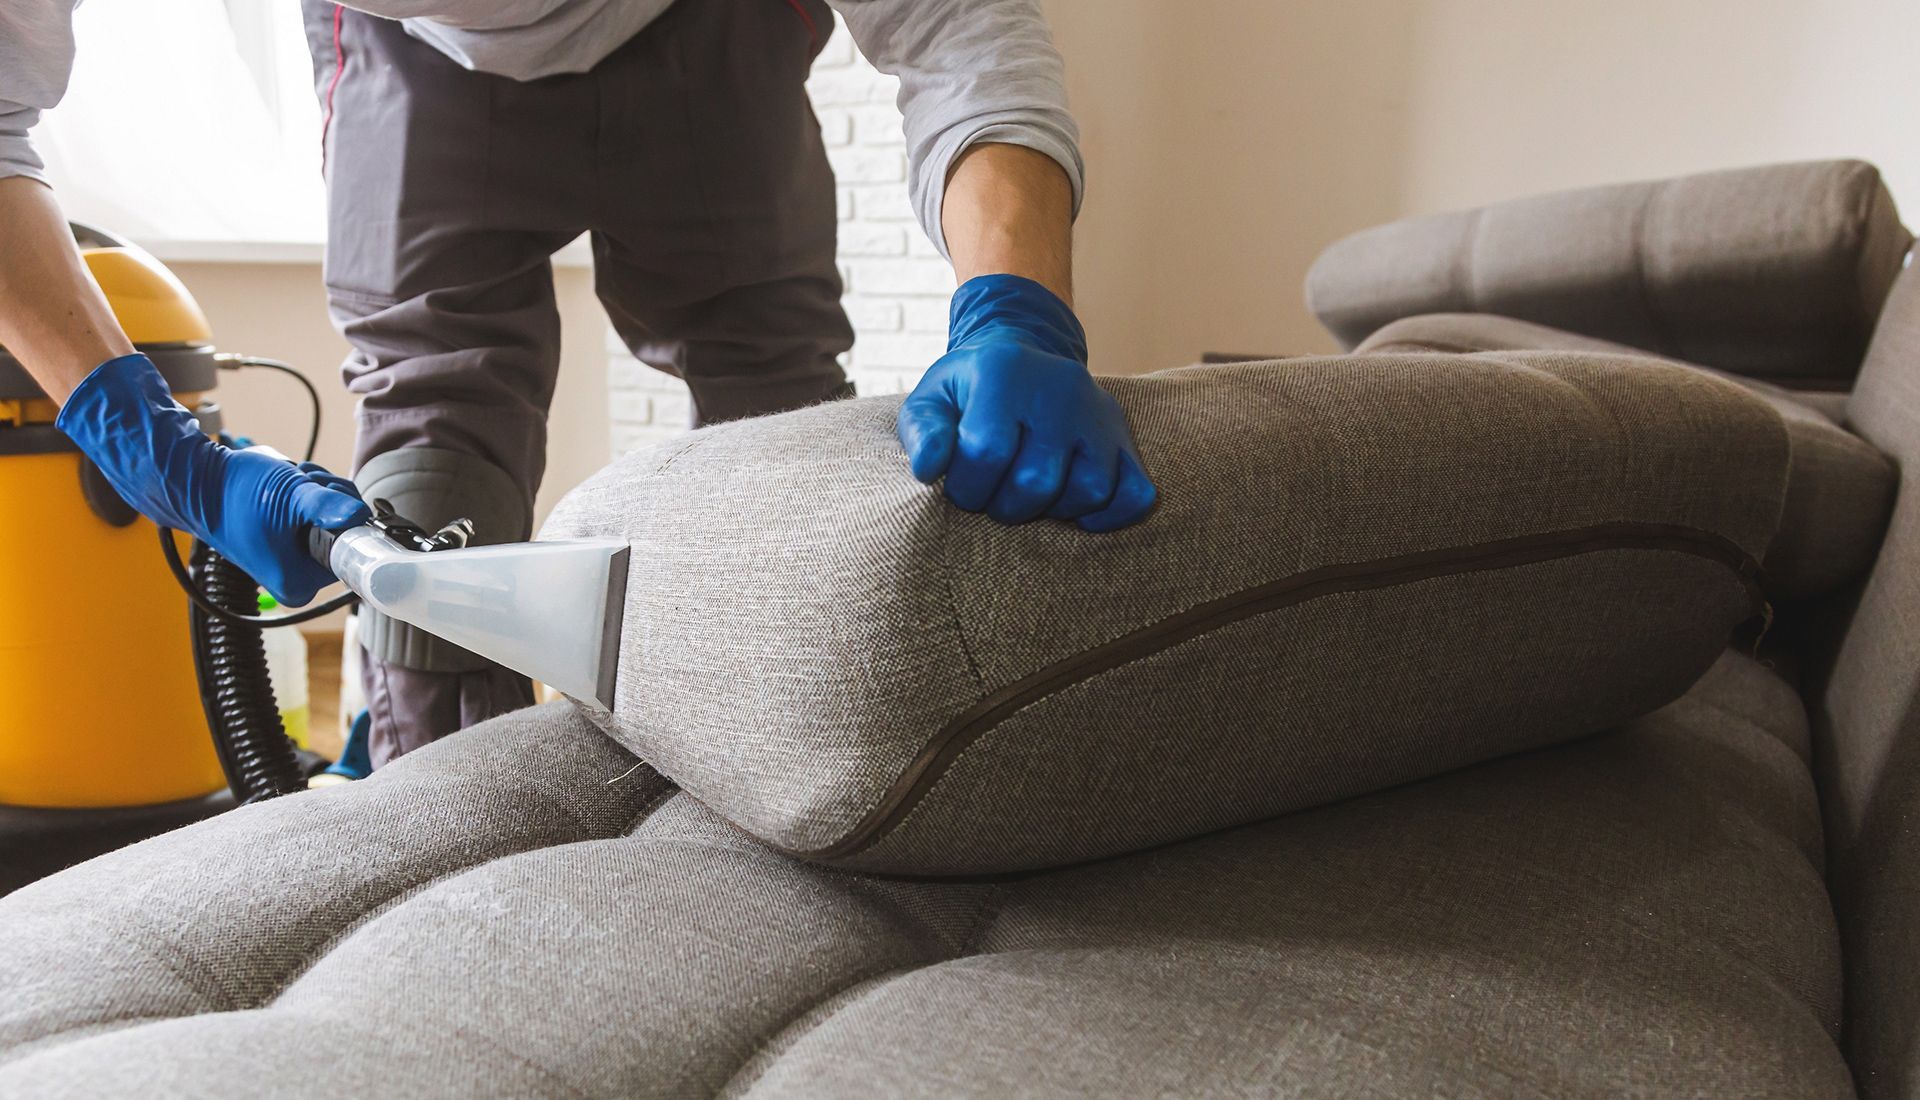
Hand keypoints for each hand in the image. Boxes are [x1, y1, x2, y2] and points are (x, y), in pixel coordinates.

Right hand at [56, 355, 369, 604]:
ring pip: (333, 521)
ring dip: (319, 494)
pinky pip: (316, 518)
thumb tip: (361, 514)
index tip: (319, 499)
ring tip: (288, 485)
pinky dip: (308, 497)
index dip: (344, 518)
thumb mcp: (290, 494)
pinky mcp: (290, 545)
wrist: (198, 483)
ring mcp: (294, 563)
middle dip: (330, 500)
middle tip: (301, 486)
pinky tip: (285, 489)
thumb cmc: (237, 493)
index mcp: (300, 584)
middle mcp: (299, 581)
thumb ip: (327, 506)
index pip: (353, 550)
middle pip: (345, 534)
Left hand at [896, 275, 1155, 531]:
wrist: (1021, 359)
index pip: (986, 453)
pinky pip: (1134, 494)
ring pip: (1090, 491)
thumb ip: (922, 432)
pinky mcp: (1124, 438)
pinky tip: (1074, 508)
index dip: (966, 486)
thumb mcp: (931, 400)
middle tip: (993, 495)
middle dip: (1005, 506)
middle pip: (1038, 481)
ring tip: (1030, 494)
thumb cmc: (969, 392)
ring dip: (1053, 511)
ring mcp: (1099, 414)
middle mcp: (1061, 388)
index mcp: (1007, 372)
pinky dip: (1107, 515)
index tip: (960, 484)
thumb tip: (930, 469)